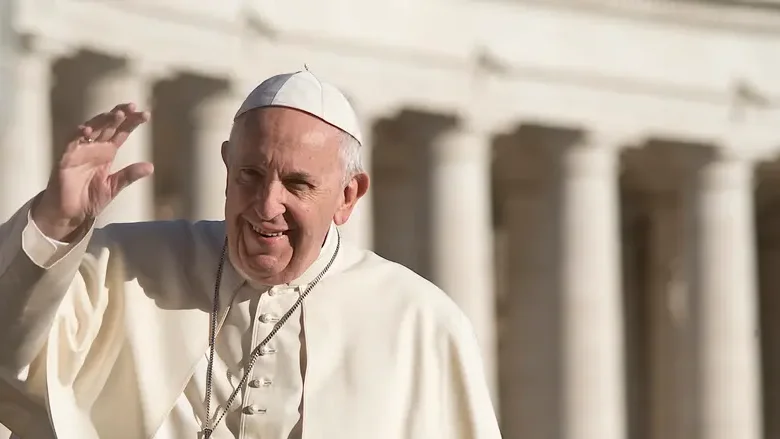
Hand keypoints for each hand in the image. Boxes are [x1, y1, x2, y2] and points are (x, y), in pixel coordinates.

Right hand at [32, 103, 153, 240]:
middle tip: (132, 106)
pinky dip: (78, 135)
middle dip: (119, 115)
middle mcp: (94, 147)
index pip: (121, 132)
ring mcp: (79, 150)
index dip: (131, 122)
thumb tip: (150, 166)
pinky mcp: (65, 158)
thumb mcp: (114, 186)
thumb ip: (129, 175)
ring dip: (102, 121)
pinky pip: (71, 143)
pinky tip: (88, 130)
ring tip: (116, 114)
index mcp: (107, 152)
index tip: (145, 114)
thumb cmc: (89, 198)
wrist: (70, 214)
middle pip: (107, 126)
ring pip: (91, 129)